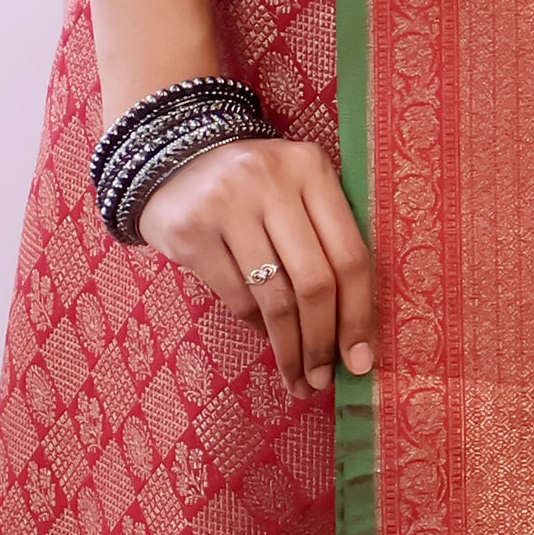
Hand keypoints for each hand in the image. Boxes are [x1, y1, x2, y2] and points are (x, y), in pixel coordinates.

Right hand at [137, 132, 374, 394]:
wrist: (172, 156)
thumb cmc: (255, 187)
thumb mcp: (297, 188)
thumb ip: (327, 237)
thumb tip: (354, 329)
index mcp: (312, 168)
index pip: (350, 254)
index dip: (359, 315)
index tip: (361, 360)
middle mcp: (272, 182)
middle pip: (314, 281)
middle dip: (323, 341)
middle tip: (324, 378)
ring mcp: (227, 205)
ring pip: (274, 298)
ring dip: (290, 348)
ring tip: (298, 377)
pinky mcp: (191, 232)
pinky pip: (237, 298)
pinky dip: (257, 328)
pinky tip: (267, 340)